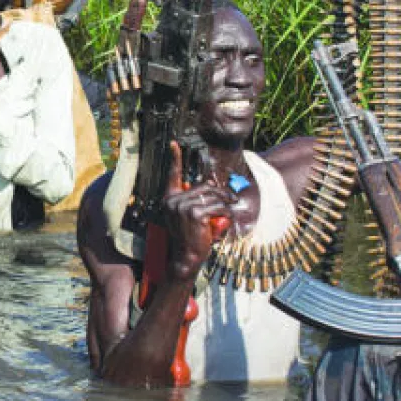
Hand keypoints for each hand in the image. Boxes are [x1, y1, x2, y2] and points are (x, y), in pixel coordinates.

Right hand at [161, 141, 229, 282]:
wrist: (186, 256)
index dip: (174, 158)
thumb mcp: (189, 215)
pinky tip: (225, 218)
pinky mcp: (194, 213)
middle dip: (220, 193)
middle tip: (231, 198)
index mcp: (169, 198)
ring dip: (224, 203)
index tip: (174, 143)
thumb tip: (210, 184)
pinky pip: (216, 206)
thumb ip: (195, 200)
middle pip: (203, 186)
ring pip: (211, 196)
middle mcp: (173, 200)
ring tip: (228, 210)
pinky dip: (224, 211)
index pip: (172, 175)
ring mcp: (182, 206)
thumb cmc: (190, 236)